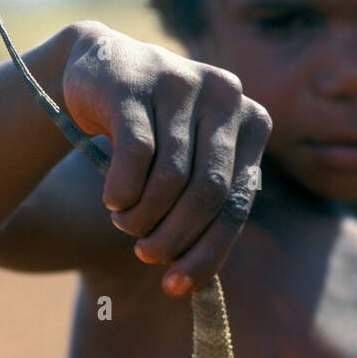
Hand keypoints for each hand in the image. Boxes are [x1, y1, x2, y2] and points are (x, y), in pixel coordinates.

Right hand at [63, 25, 271, 293]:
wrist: (104, 71)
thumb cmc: (156, 136)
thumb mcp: (191, 166)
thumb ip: (205, 212)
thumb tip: (194, 285)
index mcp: (252, 123)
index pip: (238, 204)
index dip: (207, 252)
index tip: (175, 286)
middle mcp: (225, 95)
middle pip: (208, 193)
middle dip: (174, 237)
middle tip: (147, 255)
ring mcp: (181, 81)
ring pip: (169, 179)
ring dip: (142, 217)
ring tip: (126, 223)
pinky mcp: (137, 83)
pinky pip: (135, 157)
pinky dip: (121, 192)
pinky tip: (113, 200)